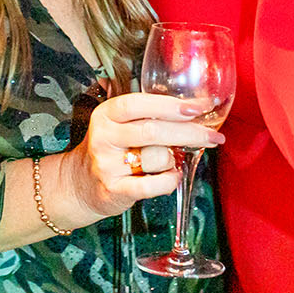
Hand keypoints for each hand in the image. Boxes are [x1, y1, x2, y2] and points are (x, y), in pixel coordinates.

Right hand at [54, 91, 223, 222]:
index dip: (171, 105)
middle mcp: (104, 137)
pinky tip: (172, 176)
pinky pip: (153, 186)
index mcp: (106, 114)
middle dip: (190, 132)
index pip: (139, 103)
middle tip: (213, 136)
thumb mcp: (118, 124)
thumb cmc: (111, 149)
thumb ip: (146, 113)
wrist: (80, 184)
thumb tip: (193, 105)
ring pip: (157, 158)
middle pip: (154, 131)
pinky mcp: (114, 190)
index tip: (200, 107)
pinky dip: (170, 180)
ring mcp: (107, 165)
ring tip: (172, 160)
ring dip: (174, 159)